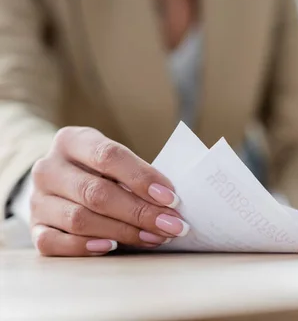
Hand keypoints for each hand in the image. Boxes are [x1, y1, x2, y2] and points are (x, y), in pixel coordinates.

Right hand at [30, 127, 189, 256]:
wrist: (62, 181)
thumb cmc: (101, 170)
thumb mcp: (115, 159)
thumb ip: (138, 174)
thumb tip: (171, 202)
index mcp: (71, 140)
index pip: (109, 157)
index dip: (143, 178)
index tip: (172, 198)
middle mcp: (48, 168)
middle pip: (96, 193)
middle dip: (140, 212)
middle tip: (171, 225)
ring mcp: (38, 199)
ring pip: (79, 220)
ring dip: (123, 232)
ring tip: (155, 237)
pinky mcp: (34, 227)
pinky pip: (54, 243)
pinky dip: (85, 247)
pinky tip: (112, 247)